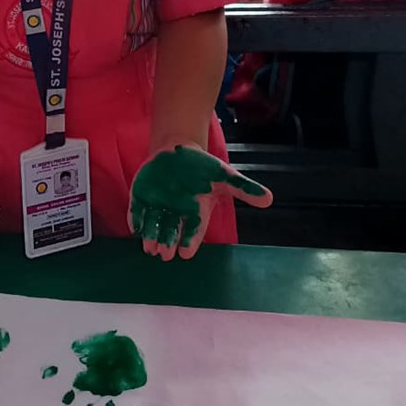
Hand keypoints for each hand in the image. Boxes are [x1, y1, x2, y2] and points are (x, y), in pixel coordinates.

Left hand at [129, 144, 272, 261]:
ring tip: (150, 247)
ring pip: (154, 225)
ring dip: (151, 235)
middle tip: (164, 254)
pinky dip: (136, 218)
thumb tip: (269, 200)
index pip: (193, 230)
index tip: (185, 253)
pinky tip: (135, 226)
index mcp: (196, 212)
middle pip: (171, 232)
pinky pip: (137, 210)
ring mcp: (157, 206)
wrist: (178, 151)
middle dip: (168, 243)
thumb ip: (244, 189)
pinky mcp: (142, 197)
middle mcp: (176, 213)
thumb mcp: (224, 176)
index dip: (189, 241)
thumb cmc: (202, 167)